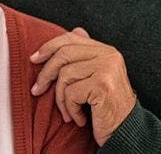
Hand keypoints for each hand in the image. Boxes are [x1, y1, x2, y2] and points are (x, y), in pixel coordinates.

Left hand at [30, 28, 135, 145]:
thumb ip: (87, 54)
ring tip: (67, 112)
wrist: (126, 132)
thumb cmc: (107, 107)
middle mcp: (109, 56)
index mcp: (106, 50)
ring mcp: (107, 69)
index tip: (34, 59)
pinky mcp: (103, 85)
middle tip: (37, 90)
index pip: (71, 38)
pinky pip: (71, 93)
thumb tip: (75, 30)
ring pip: (65, 75)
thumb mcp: (97, 77)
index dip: (48, 47)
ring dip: (60, 99)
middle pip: (64, 54)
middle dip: (45, 73)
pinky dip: (70, 109)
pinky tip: (79, 119)